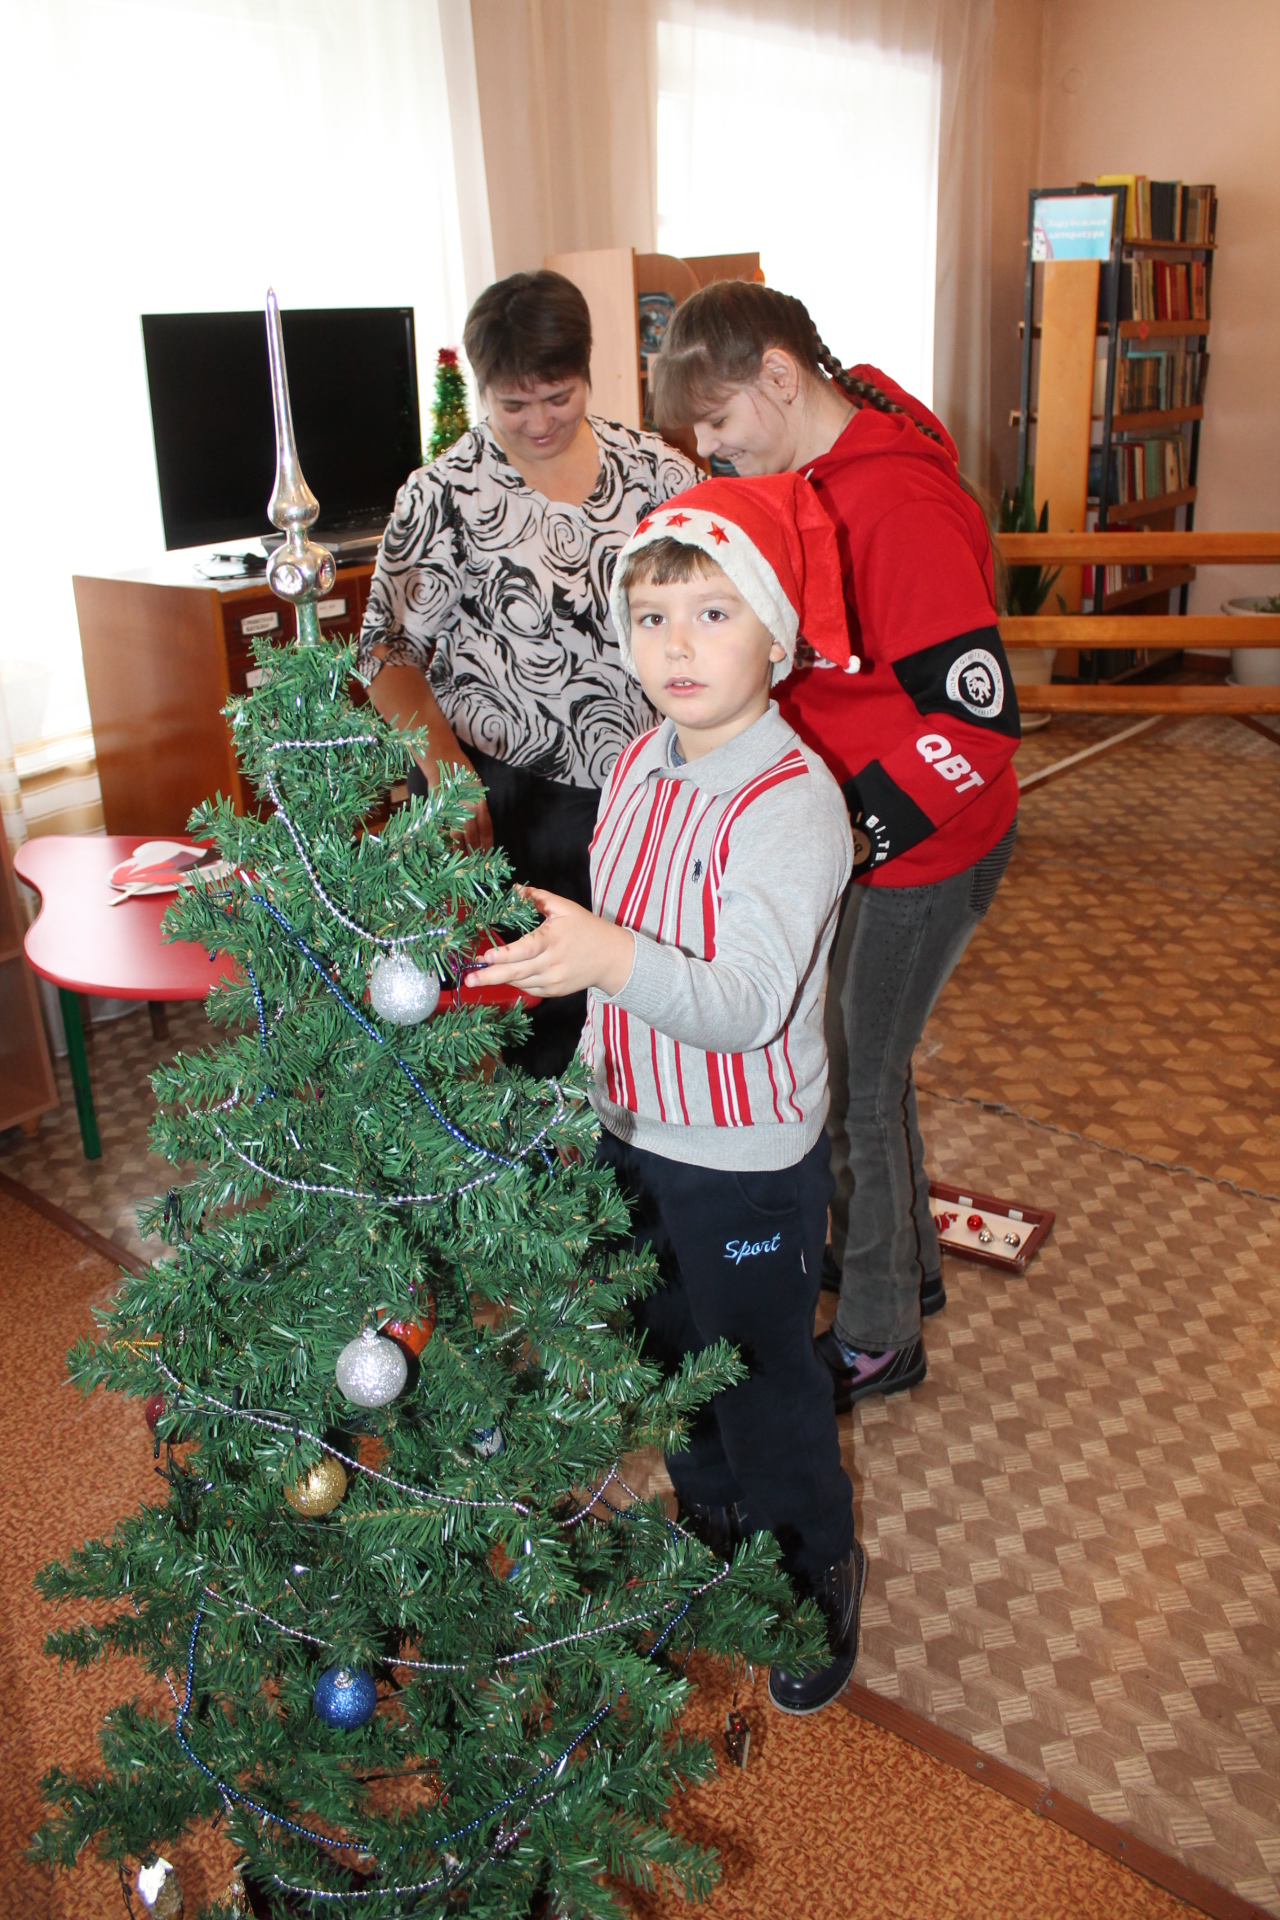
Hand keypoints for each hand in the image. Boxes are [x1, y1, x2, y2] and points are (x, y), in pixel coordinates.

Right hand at [366, 656, 493, 849]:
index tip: (488, 859)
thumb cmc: (450, 766)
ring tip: (460, 867)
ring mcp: (456, 802)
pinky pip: (443, 824)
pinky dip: (443, 838)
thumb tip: (465, 824)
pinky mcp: (441, 801)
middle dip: (475, 854)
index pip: (487, 826)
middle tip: (476, 872)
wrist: (437, 749)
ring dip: (459, 851)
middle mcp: (471, 802)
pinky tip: (443, 850)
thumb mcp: (465, 784)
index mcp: (479, 798)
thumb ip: (468, 803)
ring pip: (460, 833)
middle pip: (474, 834)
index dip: (487, 843)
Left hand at [465, 888, 633, 997]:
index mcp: (552, 940)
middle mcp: (551, 963)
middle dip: (489, 978)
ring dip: (500, 979)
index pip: (524, 950)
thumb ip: (538, 898)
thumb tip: (516, 890)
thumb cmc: (586, 928)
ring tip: (481, 976)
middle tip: (468, 980)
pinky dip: (516, 982)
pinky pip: (529, 989)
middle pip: (516, 973)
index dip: (503, 956)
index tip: (484, 957)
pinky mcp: (555, 991)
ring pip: (520, 982)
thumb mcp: (565, 907)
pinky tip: (507, 976)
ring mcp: (553, 980)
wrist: (611, 957)